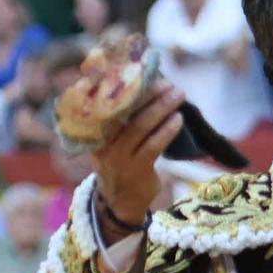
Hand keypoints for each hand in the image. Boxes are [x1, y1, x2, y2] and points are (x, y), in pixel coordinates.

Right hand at [93, 79, 183, 227]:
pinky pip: (153, 145)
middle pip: (125, 110)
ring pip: (141, 126)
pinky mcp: (135, 170)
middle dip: (149, 92)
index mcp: (94, 130)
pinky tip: (178, 120)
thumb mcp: (111, 140)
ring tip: (178, 95)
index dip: (125, 85)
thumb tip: (148, 87)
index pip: (107, 101)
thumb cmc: (121, 163)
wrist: (119, 202)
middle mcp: (103, 142)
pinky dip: (167, 130)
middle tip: (168, 82)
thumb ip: (121, 119)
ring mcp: (118, 157)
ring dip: (162, 107)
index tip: (143, 70)